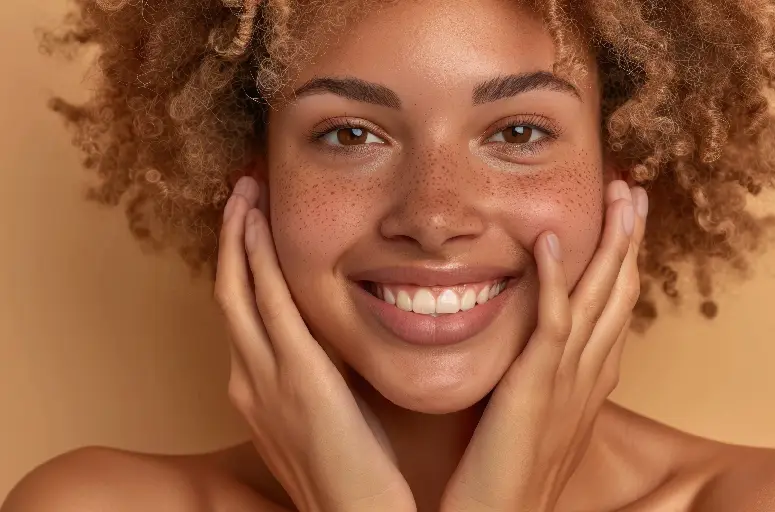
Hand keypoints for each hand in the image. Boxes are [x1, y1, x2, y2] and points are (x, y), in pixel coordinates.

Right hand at [214, 177, 415, 511]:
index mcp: (256, 388)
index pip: (242, 312)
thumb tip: (328, 343)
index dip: (240, 264)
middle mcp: (248, 379)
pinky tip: (257, 228)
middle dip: (230, 239)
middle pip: (229, 293)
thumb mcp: (323, 416)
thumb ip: (315, 377)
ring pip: (239, 292)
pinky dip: (258, 263)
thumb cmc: (350, 473)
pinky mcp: (298, 379)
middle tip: (240, 190)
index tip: (249, 223)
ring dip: (238, 238)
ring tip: (244, 192)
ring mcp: (266, 379)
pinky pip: (271, 308)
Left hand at [440, 181, 646, 511]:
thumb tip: (545, 345)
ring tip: (619, 194)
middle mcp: (589, 373)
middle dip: (629, 240)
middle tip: (633, 190)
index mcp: (590, 378)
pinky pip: (551, 323)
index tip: (625, 219)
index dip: (623, 261)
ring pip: (598, 299)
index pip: (615, 307)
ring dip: (610, 244)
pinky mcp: (535, 385)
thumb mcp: (540, 412)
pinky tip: (551, 241)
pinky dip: (554, 280)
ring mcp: (567, 378)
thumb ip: (548, 375)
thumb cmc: (511, 468)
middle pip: (619, 294)